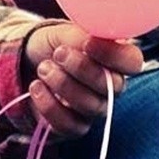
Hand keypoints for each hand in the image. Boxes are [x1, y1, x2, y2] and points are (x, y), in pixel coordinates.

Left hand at [23, 24, 144, 136]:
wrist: (26, 62)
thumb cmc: (54, 45)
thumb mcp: (66, 33)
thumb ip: (84, 34)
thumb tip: (93, 39)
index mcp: (115, 60)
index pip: (132, 62)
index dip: (113, 55)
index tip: (87, 43)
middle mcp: (109, 87)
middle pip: (112, 87)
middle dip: (82, 69)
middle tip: (59, 53)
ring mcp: (93, 109)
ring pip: (90, 106)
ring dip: (63, 85)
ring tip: (43, 68)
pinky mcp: (73, 126)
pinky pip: (69, 124)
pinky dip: (49, 106)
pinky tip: (36, 87)